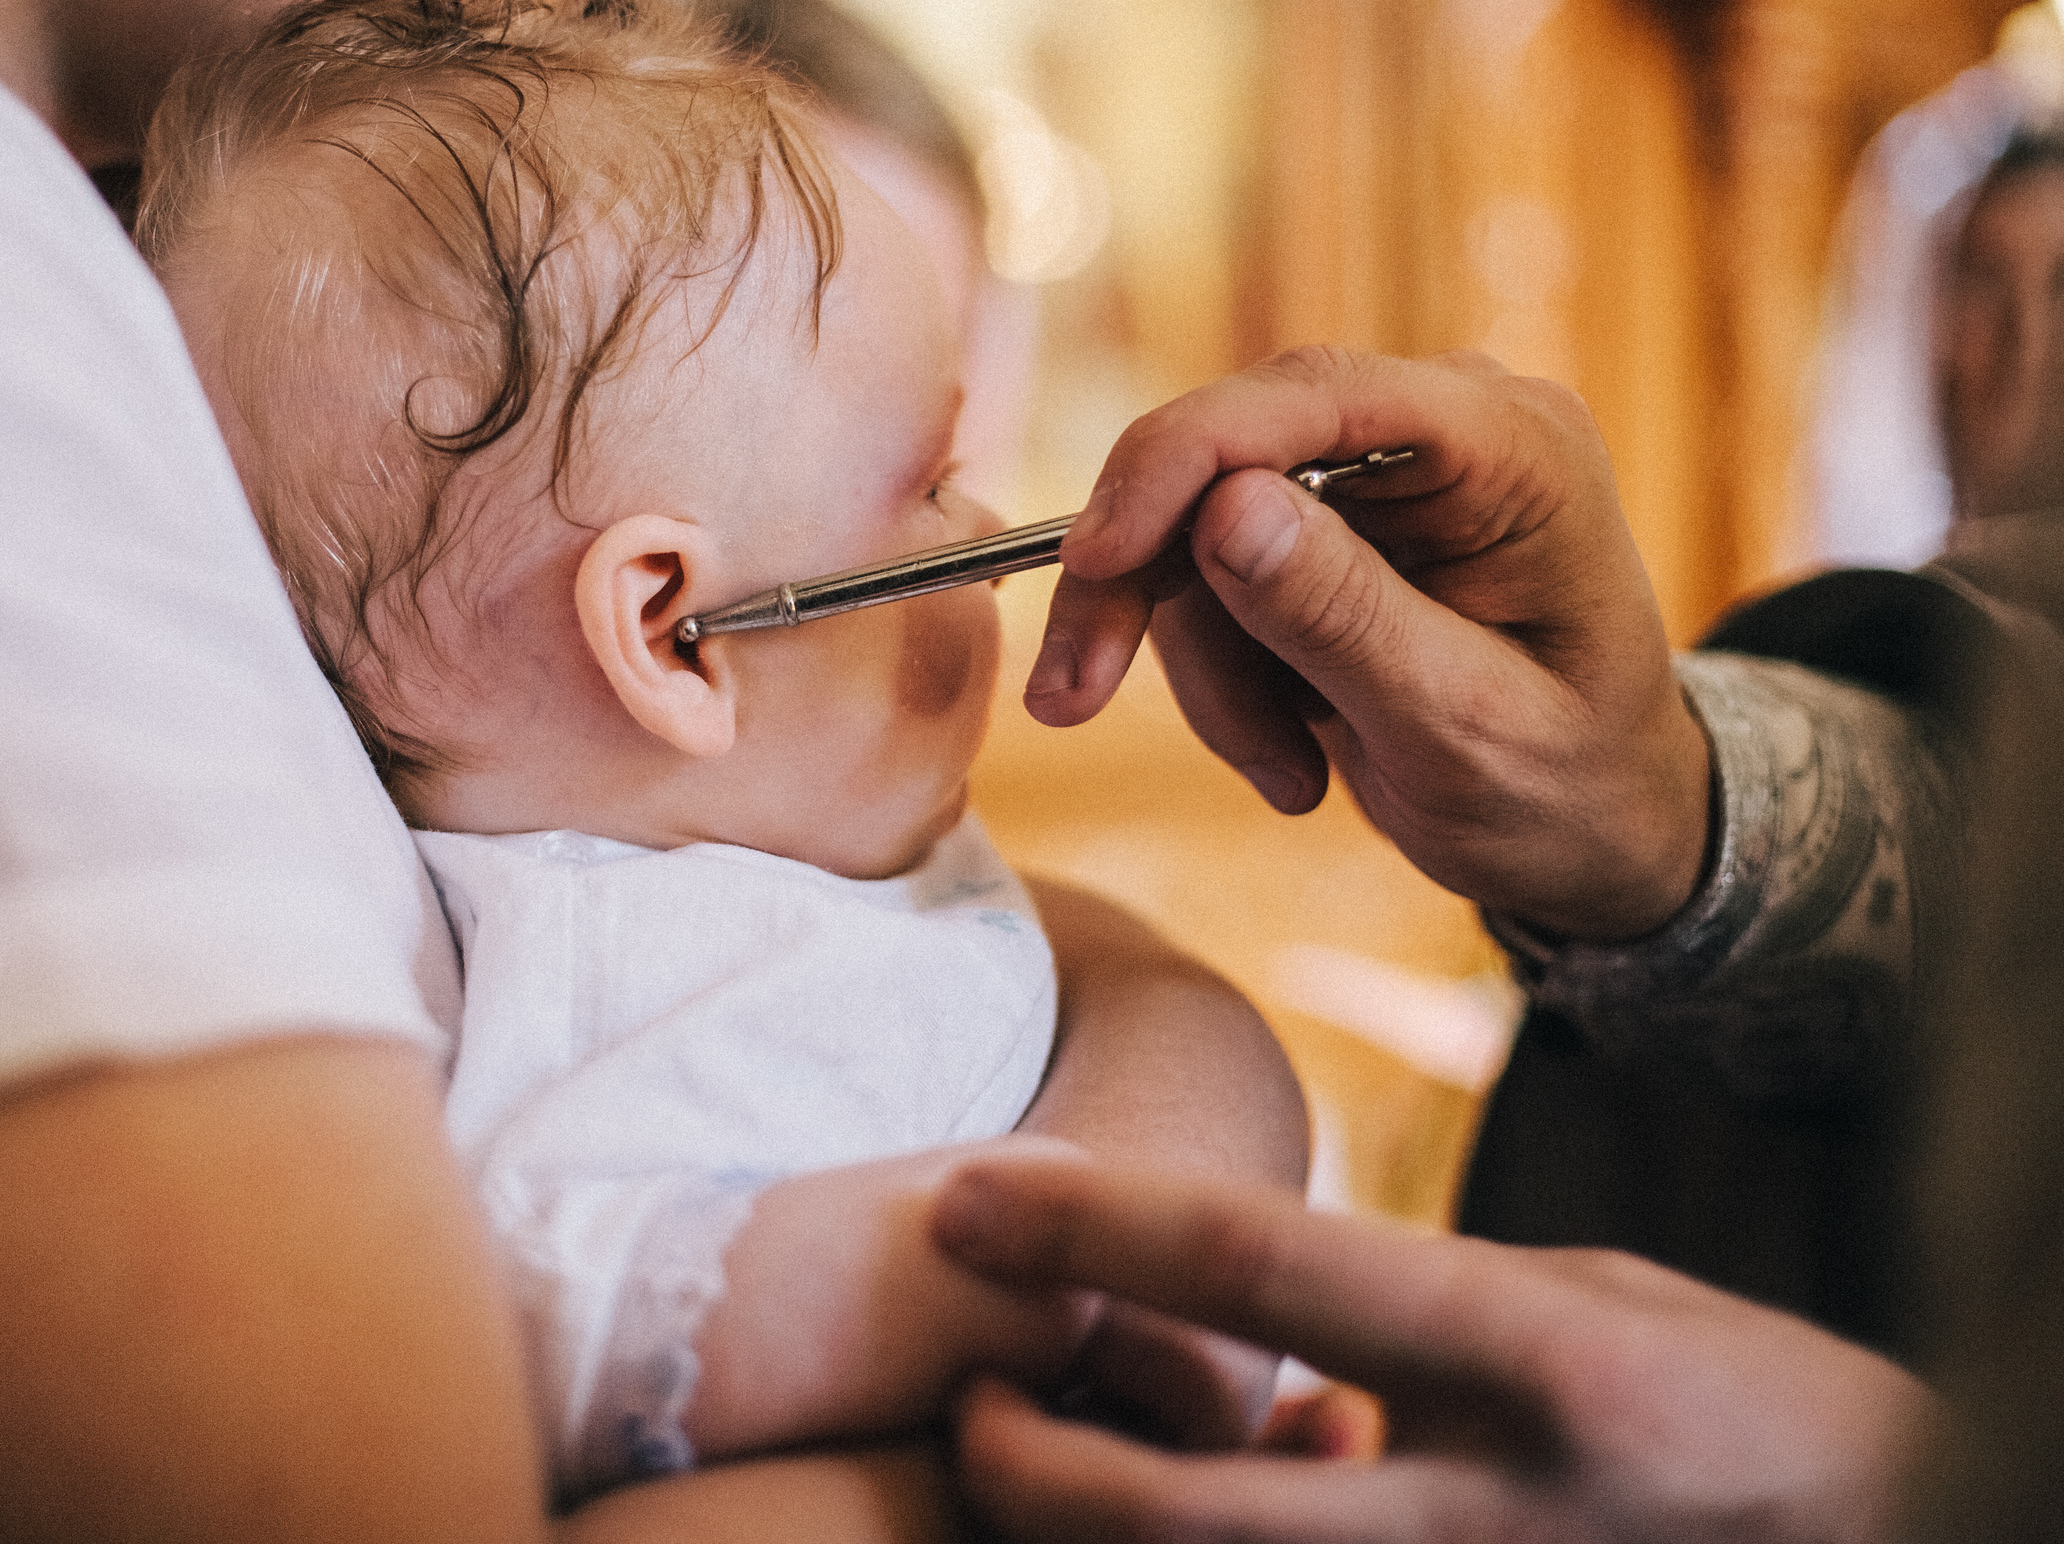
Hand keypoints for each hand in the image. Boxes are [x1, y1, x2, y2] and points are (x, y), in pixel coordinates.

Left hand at [931, 1153, 1929, 1543]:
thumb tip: (1236, 1295)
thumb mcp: (1587, 1302)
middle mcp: (1490, 1516)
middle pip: (1186, 1517)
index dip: (1093, 1230)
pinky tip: (1209, 1505)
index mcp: (1531, 1361)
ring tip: (1047, 1456)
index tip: (966, 1194)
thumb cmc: (1740, 1404)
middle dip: (1033, 1464)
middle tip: (972, 1400)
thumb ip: (1406, 1304)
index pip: (1266, 1275)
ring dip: (1098, 1530)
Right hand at [1026, 348, 1707, 939]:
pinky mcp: (1324, 531)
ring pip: (1192, 533)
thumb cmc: (1568, 789)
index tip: (1093, 560)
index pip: (1316, 397)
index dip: (1182, 459)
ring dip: (1205, 672)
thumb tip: (1225, 507)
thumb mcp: (1465, 729)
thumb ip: (1348, 617)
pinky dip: (1221, 683)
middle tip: (1071, 700)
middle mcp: (1438, 430)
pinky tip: (1290, 759)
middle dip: (1144, 585)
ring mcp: (1374, 478)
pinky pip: (1205, 582)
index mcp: (1514, 447)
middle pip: (1224, 456)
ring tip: (1285, 776)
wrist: (1596, 836)